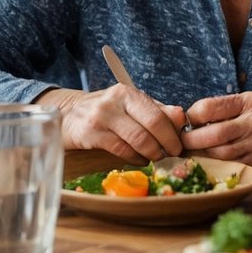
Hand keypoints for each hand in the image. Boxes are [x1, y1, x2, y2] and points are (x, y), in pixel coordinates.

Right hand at [40, 84, 185, 162]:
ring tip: (155, 157)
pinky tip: (140, 160)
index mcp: (129, 93)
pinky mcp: (90, 134)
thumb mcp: (131, 107)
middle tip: (171, 154)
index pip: (159, 113)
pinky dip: (136, 158)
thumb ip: (156, 111)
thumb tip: (182, 117)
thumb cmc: (106, 113)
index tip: (180, 144)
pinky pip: (121, 150)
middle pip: (151, 125)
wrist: (69, 117)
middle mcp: (115, 101)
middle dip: (166, 144)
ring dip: (152, 153)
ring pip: (138, 140)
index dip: (173, 132)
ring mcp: (101, 117)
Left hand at [179, 92, 251, 167]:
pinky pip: (226, 165)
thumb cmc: (251, 124)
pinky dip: (211, 164)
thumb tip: (180, 121)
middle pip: (215, 134)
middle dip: (191, 140)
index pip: (209, 107)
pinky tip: (205, 161)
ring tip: (190, 151)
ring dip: (200, 154)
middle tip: (181, 142)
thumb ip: (215, 110)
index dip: (191, 117)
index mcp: (249, 102)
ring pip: (219, 153)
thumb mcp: (240, 108)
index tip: (185, 123)